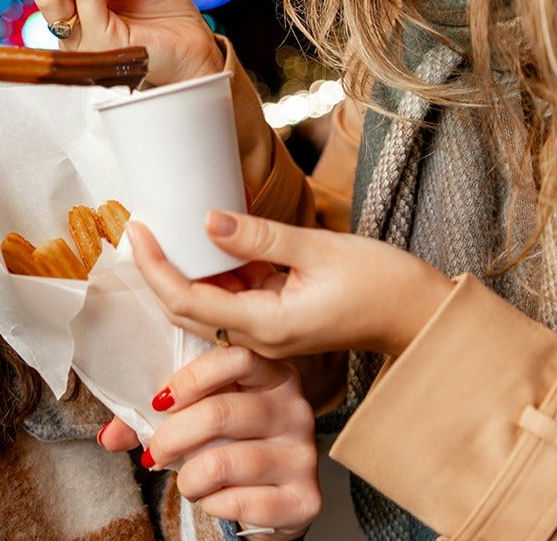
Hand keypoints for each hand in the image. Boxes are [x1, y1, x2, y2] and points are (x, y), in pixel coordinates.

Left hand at [98, 346, 318, 537]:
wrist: (271, 502)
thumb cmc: (229, 448)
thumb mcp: (196, 420)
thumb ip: (152, 420)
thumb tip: (108, 437)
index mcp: (273, 375)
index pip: (236, 357)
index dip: (191, 378)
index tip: (159, 401)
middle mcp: (296, 409)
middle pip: (221, 413)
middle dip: (172, 437)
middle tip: (155, 454)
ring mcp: (304, 454)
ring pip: (224, 461)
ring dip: (189, 478)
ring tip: (187, 482)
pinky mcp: (305, 498)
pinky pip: (240, 501)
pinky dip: (213, 504)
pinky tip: (215, 499)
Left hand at [128, 215, 454, 359]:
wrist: (419, 315)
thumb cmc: (382, 282)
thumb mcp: (319, 249)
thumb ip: (260, 236)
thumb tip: (208, 219)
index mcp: (267, 325)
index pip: (188, 300)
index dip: (156, 267)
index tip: (137, 230)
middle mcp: (261, 338)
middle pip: (187, 311)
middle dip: (158, 272)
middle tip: (138, 228)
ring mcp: (269, 334)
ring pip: (208, 309)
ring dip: (183, 274)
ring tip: (163, 231)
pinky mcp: (279, 323)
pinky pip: (234, 303)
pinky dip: (215, 277)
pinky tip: (208, 245)